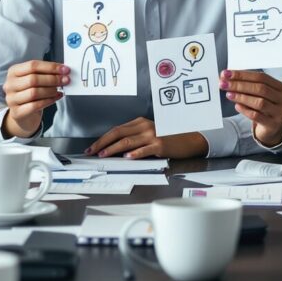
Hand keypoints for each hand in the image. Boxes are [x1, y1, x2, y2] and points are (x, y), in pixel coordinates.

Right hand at [1, 60, 68, 138]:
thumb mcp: (34, 79)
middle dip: (53, 79)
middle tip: (66, 80)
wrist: (23, 115)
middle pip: (33, 79)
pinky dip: (49, 101)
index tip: (65, 69)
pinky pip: (35, 105)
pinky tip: (57, 97)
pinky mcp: (17, 112)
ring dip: (51, 90)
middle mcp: (10, 84)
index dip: (50, 67)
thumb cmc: (30, 93)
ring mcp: (11, 99)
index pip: (32, 65)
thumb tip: (63, 70)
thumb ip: (46, 73)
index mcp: (13, 72)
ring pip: (34, 92)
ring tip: (60, 89)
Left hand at [85, 117, 208, 158]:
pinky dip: (135, 153)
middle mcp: (144, 126)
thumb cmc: (169, 137)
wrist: (189, 138)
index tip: (93, 147)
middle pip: (118, 133)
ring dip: (113, 149)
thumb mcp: (149, 133)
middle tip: (92, 151)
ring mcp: (152, 135)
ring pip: (128, 141)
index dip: (103, 138)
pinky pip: (145, 149)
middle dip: (103, 143)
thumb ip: (134, 138)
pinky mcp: (160, 145)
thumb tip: (115, 150)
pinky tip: (128, 157)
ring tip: (104, 155)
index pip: (116, 130)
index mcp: (140, 123)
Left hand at [222, 70, 281, 146]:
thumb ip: (247, 85)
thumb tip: (226, 77)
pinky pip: (256, 116)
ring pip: (259, 102)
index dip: (243, 75)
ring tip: (229, 94)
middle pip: (261, 88)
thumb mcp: (260, 94)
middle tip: (224, 84)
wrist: (273, 127)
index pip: (262, 77)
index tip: (227, 74)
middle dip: (240, 85)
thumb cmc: (264, 107)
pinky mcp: (272, 124)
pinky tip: (237, 106)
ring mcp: (280, 112)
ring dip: (242, 97)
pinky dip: (245, 110)